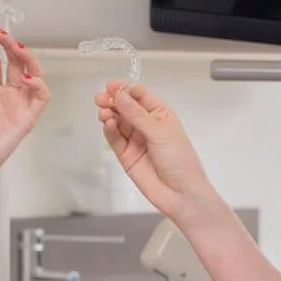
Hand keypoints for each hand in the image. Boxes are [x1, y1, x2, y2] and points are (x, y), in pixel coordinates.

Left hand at [0, 30, 49, 182]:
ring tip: (17, 47)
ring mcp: (18, 104)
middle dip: (12, 47)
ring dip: (29, 58)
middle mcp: (6, 94)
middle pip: (18, 63)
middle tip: (2, 35)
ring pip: (34, 75)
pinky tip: (27, 77)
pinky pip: (41, 97)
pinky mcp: (27, 117)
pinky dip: (39, 84)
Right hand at [94, 81, 215, 224]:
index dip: (125, 89)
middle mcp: (147, 125)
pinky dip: (109, 130)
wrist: (181, 194)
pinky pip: (115, 139)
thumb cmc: (180, 161)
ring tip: (104, 113)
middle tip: (100, 98)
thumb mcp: (160, 133)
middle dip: (112, 101)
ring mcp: (135, 140)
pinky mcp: (126, 155)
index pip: (140, 95)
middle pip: (125, 107)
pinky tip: (108, 124)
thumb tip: (120, 97)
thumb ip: (137, 115)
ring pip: (118, 122)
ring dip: (109, 115)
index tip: (111, 86)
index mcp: (161, 114)